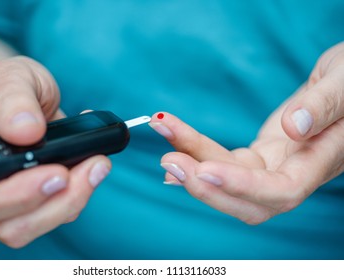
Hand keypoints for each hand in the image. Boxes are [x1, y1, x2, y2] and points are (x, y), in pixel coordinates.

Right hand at [0, 56, 110, 246]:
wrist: (20, 96)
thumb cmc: (6, 87)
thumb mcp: (9, 78)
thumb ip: (14, 100)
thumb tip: (26, 131)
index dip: (15, 196)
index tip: (57, 172)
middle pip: (9, 226)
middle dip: (57, 203)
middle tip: (92, 166)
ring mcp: (9, 200)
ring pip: (36, 227)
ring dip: (74, 200)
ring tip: (98, 163)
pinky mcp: (36, 200)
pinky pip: (59, 212)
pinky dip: (82, 191)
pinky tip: (92, 161)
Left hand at [150, 42, 343, 224]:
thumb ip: (324, 106)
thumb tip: (293, 127)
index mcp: (322, 160)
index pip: (282, 190)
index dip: (242, 187)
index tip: (203, 171)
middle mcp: (295, 172)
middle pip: (246, 199)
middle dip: (205, 186)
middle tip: (168, 160)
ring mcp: (274, 166)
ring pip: (229, 176)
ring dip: (192, 161)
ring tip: (163, 132)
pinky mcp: (259, 157)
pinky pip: (225, 163)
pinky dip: (198, 155)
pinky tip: (174, 150)